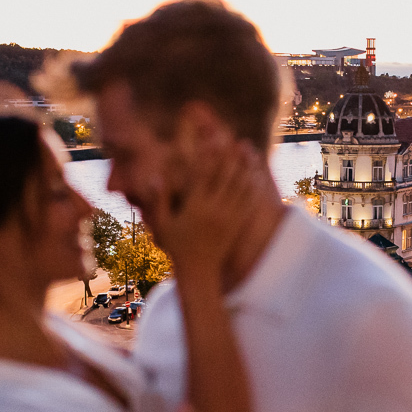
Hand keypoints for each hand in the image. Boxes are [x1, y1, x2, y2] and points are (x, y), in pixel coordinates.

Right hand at [149, 140, 264, 275]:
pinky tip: (258, 176)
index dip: (210, 156)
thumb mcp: (162, 224)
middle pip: (227, 177)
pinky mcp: (237, 225)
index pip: (204, 175)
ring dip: (247, 167)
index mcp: (195, 207)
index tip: (214, 139)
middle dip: (234, 157)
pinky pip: (248, 203)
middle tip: (241, 140)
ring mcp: (228, 218)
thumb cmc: (177, 247)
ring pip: (241, 187)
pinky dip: (254, 187)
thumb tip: (154, 177)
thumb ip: (158, 200)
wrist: (199, 272)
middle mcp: (214, 210)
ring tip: (251, 152)